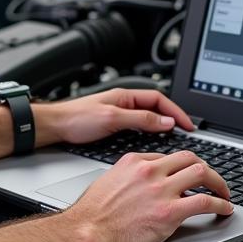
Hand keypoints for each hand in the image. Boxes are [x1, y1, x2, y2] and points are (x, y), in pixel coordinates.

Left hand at [38, 88, 194, 146]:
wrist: (54, 127)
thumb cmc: (76, 119)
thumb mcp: (113, 118)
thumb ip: (140, 119)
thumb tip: (165, 121)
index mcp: (126, 96)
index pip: (159, 99)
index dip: (176, 111)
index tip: (188, 124)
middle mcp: (124, 103)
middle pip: (156, 108)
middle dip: (173, 118)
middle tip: (187, 131)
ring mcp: (119, 114)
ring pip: (148, 118)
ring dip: (162, 127)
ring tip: (175, 138)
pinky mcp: (113, 126)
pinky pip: (138, 128)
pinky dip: (150, 134)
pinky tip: (153, 144)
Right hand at [65, 151, 232, 241]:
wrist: (86, 234)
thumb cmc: (90, 217)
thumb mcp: (107, 185)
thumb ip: (126, 181)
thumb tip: (136, 189)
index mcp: (134, 162)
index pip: (167, 157)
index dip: (180, 167)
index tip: (186, 175)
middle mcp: (150, 171)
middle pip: (189, 158)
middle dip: (205, 167)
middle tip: (211, 179)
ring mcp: (162, 190)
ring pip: (202, 173)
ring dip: (218, 183)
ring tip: (224, 192)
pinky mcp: (170, 212)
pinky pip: (205, 202)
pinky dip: (220, 204)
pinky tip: (224, 209)